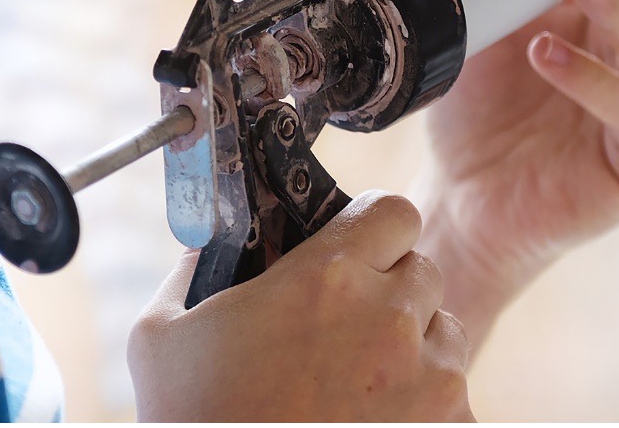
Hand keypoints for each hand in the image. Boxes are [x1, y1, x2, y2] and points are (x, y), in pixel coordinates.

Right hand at [128, 192, 473, 421]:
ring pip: (446, 335)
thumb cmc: (192, 421)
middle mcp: (391, 319)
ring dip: (414, 347)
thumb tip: (212, 242)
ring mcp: (431, 382)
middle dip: (388, 290)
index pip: (393, 212)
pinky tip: (373, 421)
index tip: (351, 251)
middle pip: (423, 271)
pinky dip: (425, 408)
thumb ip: (193, 270)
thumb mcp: (162, 334)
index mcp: (328, 277)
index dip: (372, 227)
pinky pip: (456, 399)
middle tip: (344, 324)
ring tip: (357, 383)